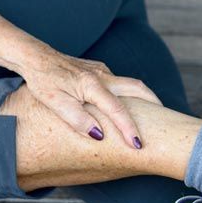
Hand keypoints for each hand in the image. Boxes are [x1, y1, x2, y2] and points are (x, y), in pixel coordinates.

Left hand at [20, 44, 161, 148]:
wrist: (35, 57)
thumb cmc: (43, 81)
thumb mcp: (55, 103)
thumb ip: (77, 119)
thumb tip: (99, 135)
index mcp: (92, 85)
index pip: (117, 110)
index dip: (129, 129)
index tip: (138, 145)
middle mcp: (102, 75)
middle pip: (137, 88)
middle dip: (154, 105)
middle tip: (166, 122)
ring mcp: (101, 70)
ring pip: (131, 84)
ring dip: (144, 99)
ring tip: (152, 116)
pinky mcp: (98, 69)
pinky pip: (120, 82)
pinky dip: (130, 94)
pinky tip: (127, 105)